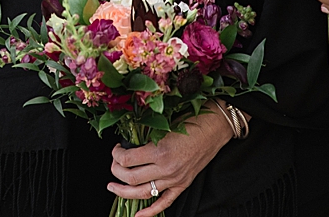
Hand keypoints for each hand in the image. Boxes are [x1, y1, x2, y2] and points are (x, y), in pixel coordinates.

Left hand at [108, 109, 234, 214]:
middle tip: (113, 164)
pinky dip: (150, 211)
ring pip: (142, 193)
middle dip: (115, 171)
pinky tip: (138, 214)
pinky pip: (164, 202)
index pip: (127, 160)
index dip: (115, 154)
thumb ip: (145, 137)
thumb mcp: (163, 125)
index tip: (116, 149)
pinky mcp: (183, 184)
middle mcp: (166, 168)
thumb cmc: (191, 121)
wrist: (215, 127)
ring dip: (123, 192)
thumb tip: (127, 145)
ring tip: (113, 187)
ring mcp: (175, 179)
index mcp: (160, 151)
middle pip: (130, 178)